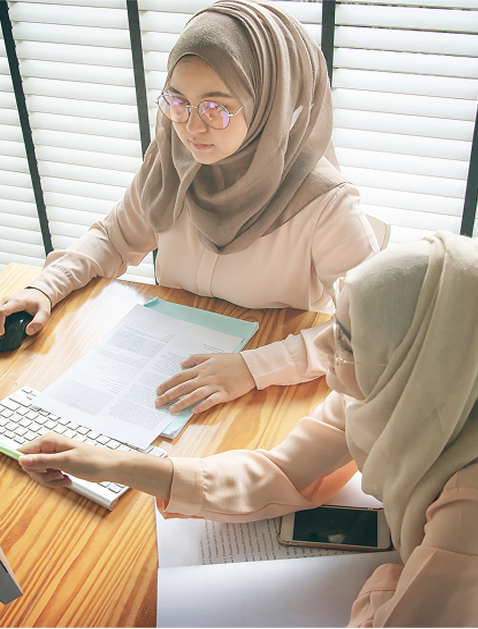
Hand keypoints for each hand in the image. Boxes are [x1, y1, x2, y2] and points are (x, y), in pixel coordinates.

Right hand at [0, 288, 50, 335]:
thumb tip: (29, 332)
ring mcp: (5, 301)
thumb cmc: (41, 302)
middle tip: (2, 335)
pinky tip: (3, 327)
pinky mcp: (4, 304)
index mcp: (17, 302)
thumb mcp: (44, 312)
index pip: (2, 312)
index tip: (2, 333)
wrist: (39, 293)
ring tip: (2, 332)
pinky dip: (0, 320)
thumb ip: (38, 322)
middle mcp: (8, 300)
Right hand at [18, 432, 173, 499]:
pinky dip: (55, 481)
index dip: (28, 466)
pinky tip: (67, 479)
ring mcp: (53, 456)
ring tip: (64, 477)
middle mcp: (49, 447)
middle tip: (57, 475)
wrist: (108, 466)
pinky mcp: (58, 465)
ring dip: (50, 480)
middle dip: (42, 475)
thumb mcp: (65, 462)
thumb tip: (22, 460)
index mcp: (48, 441)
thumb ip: (42, 461)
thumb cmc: (92, 460)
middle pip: (29, 466)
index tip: (40, 471)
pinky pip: (48, 476)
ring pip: (38, 473)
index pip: (23, 453)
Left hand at [155, 353, 255, 413]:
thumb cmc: (231, 361)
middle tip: (157, 402)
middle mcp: (205, 377)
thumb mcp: (212, 356)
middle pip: (184, 387)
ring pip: (195, 394)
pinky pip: (211, 400)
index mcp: (202, 368)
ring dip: (182, 402)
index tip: (158, 390)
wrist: (250, 366)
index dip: (168, 384)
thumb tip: (181, 363)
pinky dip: (202, 406)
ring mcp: (215, 385)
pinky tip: (194, 411)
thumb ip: (196, 359)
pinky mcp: (224, 393)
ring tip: (172, 409)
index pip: (180, 376)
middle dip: (169, 395)